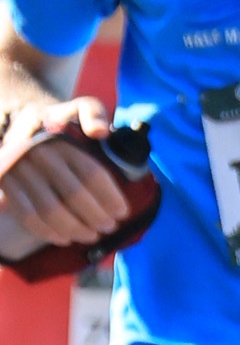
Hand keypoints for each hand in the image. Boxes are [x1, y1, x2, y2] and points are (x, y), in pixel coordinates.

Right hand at [0, 99, 125, 261]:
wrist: (19, 121)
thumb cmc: (58, 120)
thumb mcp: (80, 106)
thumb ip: (94, 113)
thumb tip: (101, 131)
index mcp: (62, 139)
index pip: (91, 173)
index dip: (109, 196)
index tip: (122, 212)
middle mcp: (40, 155)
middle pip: (73, 194)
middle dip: (95, 215)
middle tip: (109, 227)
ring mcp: (20, 171)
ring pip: (49, 209)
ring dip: (74, 228)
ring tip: (91, 235)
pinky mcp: (6, 183)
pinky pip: (26, 215)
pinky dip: (46, 231)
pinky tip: (64, 238)